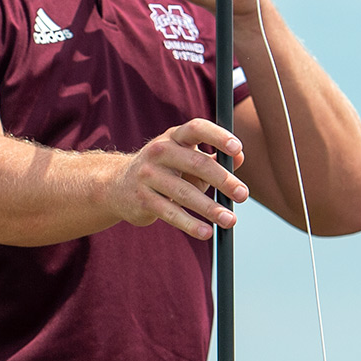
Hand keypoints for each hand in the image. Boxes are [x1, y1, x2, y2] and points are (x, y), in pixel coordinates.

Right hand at [106, 119, 247, 239]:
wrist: (118, 186)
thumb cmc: (164, 171)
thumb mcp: (186, 158)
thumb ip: (213, 158)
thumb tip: (240, 158)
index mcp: (174, 137)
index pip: (197, 129)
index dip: (218, 136)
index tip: (237, 149)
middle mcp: (159, 151)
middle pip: (195, 163)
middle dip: (223, 180)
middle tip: (242, 195)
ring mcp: (148, 175)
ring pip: (184, 192)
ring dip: (210, 208)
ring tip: (230, 220)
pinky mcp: (142, 199)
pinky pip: (170, 213)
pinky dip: (190, 224)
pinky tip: (206, 232)